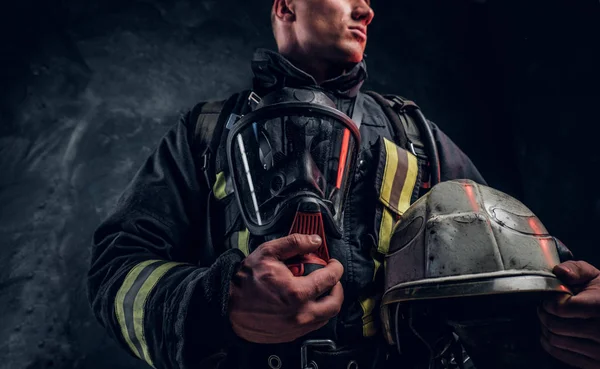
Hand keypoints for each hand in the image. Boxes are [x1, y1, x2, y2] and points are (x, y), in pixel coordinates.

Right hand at [228, 233, 343, 343]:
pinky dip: (315, 313)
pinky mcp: (290, 335)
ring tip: (319, 290)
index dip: (336, 268)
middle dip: (337, 288)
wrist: (227, 306)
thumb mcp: (267, 253)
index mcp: (297, 292)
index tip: (333, 264)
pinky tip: (306, 302)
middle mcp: (300, 314)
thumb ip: (294, 243)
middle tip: (331, 278)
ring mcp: (296, 327)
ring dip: (327, 302)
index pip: (330, 279)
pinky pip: (312, 325)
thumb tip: (314, 240)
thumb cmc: (243, 282)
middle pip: (334, 303)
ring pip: (325, 317)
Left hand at [538, 261, 599, 368]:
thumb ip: (576, 270)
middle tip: (545, 308)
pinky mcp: (596, 363)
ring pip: (556, 341)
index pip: (561, 308)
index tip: (549, 298)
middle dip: (544, 314)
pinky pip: (564, 356)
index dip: (550, 301)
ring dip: (546, 329)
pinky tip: (553, 334)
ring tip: (549, 319)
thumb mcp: (596, 277)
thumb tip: (559, 272)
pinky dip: (552, 345)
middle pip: (555, 326)